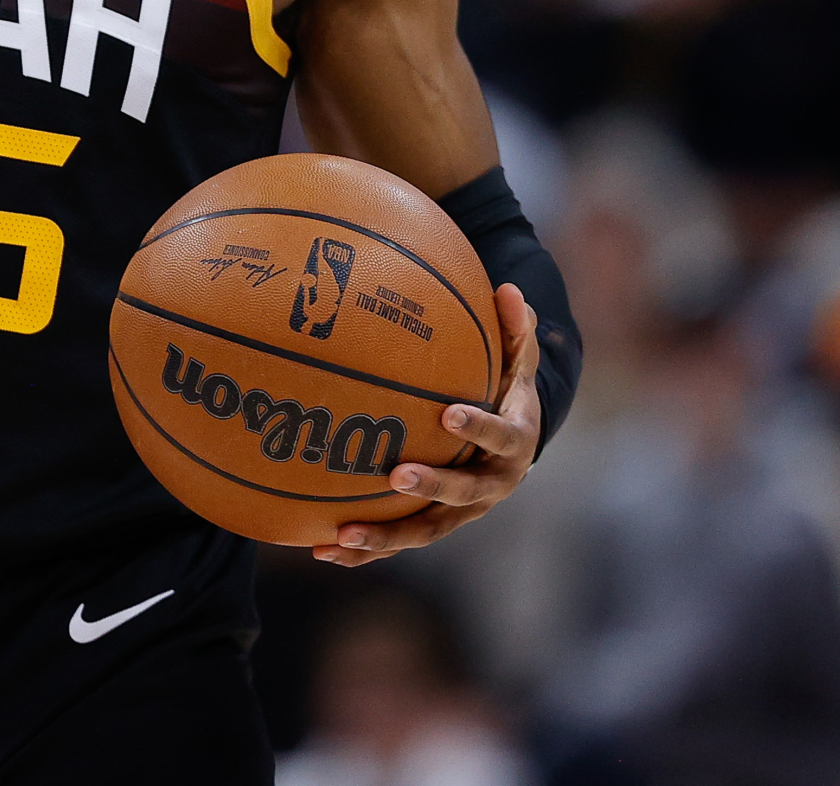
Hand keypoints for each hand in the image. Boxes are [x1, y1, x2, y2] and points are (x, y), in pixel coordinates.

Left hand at [315, 283, 540, 566]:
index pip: (499, 436)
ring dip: (385, 536)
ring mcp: (462, 512)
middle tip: (396, 475)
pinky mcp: (435, 525)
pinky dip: (365, 549)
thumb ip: (513, 330)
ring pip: (425, 530)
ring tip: (342, 534)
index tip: (448, 413)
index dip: (476, 428)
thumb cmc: (507, 392)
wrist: (514, 447)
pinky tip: (322, 549)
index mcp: (512, 444)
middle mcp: (490, 486)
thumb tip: (507, 289)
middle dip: (430, 487)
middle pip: (461, 494)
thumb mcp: (517, 361)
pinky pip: (399, 541)